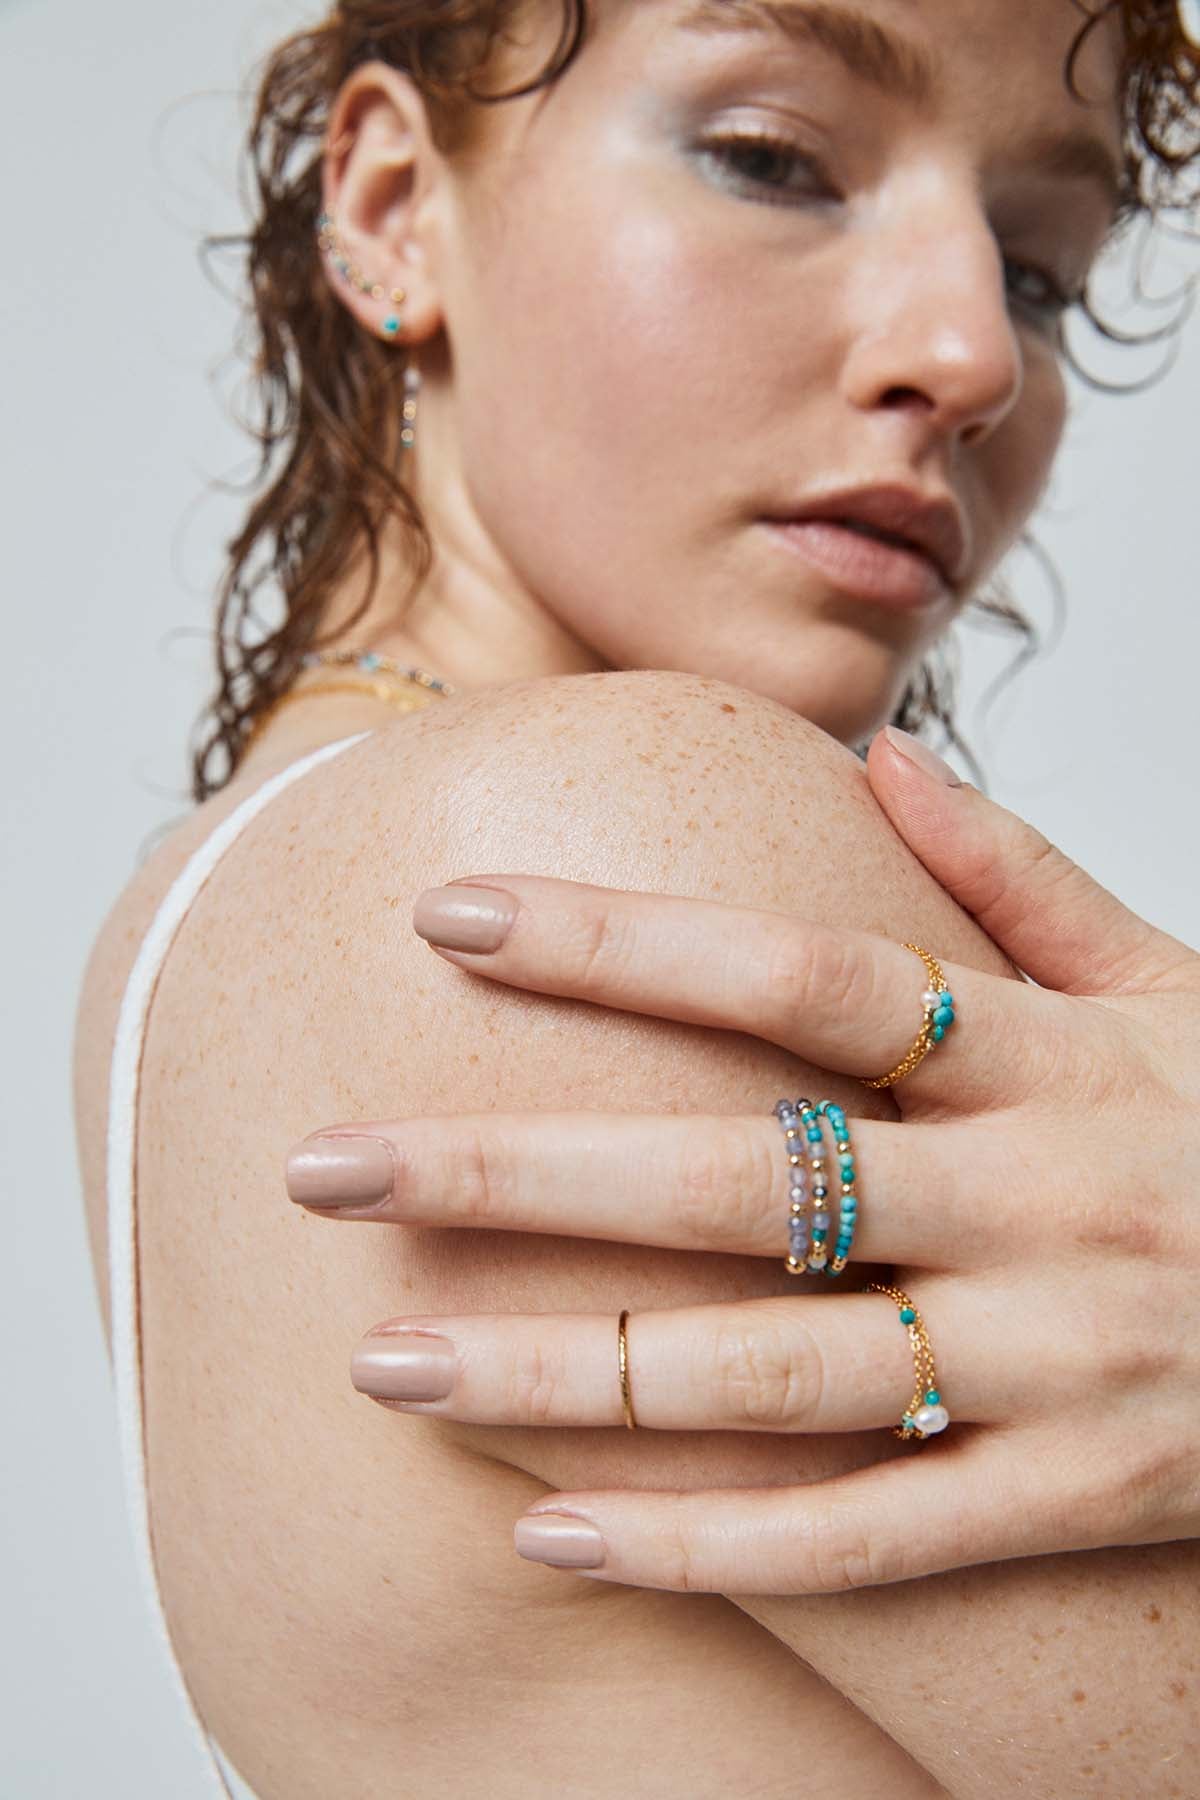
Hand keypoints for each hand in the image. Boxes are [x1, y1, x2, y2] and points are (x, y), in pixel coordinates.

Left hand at [284, 728, 1199, 1593]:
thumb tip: (881, 761)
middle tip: (323, 1164)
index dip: (619, 940)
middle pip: (739, 1177)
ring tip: (382, 1364)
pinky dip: (707, 1544)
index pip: (800, 975)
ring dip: (565, 1374)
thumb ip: (1025, 882)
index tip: (447, 914)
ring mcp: (1058, 1360)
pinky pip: (868, 1534)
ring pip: (772, 1374)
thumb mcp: (1178, 991)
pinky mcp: (1075, 1497)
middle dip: (515, 1170)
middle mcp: (1039, 1200)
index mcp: (1050, 1056)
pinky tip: (546, 1535)